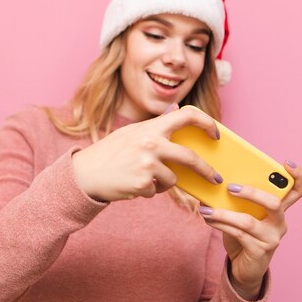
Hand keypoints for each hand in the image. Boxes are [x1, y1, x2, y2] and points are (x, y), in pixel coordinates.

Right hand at [72, 105, 221, 201]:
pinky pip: (157, 191)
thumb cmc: (109, 152)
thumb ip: (155, 124)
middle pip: (191, 157)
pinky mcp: (143, 183)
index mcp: (151, 128)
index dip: (207, 122)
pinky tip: (133, 184)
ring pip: (173, 179)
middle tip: (214, 177)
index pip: (187, 115)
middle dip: (206, 170)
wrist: (85, 173)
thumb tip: (176, 111)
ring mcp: (148, 164)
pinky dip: (149, 190)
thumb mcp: (131, 132)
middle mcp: (152, 144)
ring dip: (164, 183)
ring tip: (145, 178)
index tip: (216, 134)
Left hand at [199, 161, 301, 299]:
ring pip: (248, 221)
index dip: (297, 176)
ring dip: (223, 213)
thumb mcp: (243, 213)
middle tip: (230, 188)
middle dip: (251, 193)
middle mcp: (280, 223)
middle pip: (274, 203)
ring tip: (205, 209)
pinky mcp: (259, 251)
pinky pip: (237, 233)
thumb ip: (238, 199)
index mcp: (279, 210)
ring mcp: (271, 238)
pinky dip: (220, 224)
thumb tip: (216, 180)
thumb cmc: (243, 234)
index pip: (297, 191)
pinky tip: (208, 218)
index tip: (288, 163)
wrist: (244, 267)